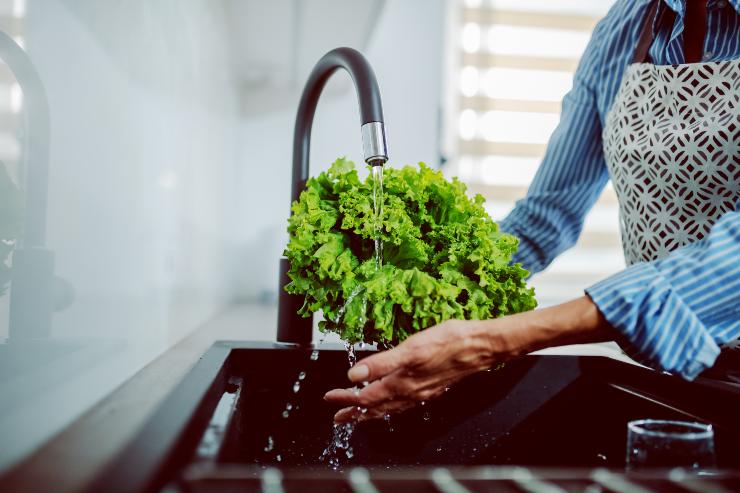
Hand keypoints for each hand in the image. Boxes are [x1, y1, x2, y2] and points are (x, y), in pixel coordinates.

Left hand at [323, 319, 499, 422]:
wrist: (480, 346)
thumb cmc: (448, 343)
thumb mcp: (410, 349)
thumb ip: (380, 363)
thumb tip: (354, 375)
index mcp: (401, 383)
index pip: (365, 397)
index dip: (345, 399)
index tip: (329, 398)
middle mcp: (410, 392)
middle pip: (375, 407)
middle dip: (354, 412)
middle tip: (338, 416)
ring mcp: (421, 391)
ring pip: (389, 407)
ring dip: (371, 411)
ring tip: (358, 414)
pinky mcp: (430, 387)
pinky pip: (403, 403)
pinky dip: (390, 406)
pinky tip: (391, 402)